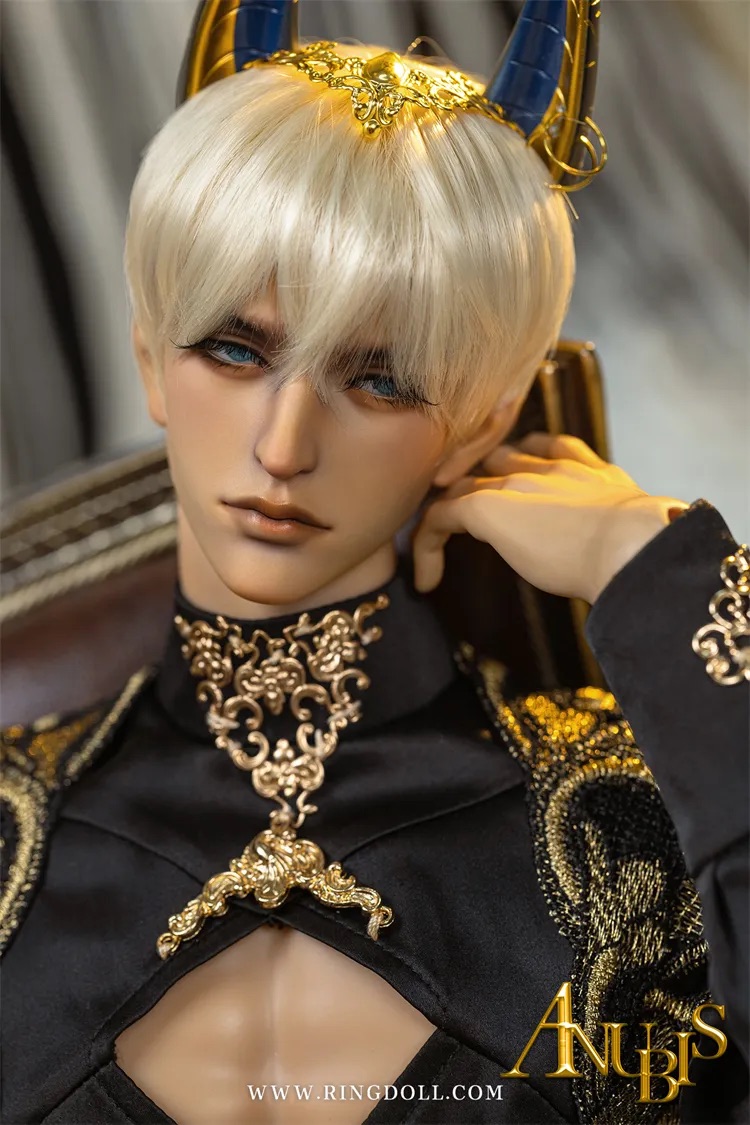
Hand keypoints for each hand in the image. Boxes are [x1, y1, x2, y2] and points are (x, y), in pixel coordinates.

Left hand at [412, 432, 688, 604]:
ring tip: (431, 547)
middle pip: (493, 460)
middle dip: (474, 480)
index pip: (539, 451)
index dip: (518, 465)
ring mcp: (514, 482)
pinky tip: (426, 579)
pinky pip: (440, 517)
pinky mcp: (486, 506)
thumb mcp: (634, 531)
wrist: (634, 545)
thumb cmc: (642, 549)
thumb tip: (619, 558)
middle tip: (454, 514)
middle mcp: (545, 465)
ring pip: (462, 485)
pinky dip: (427, 544)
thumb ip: (618, 528)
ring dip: (445, 512)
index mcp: (584, 470)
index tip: (507, 485)